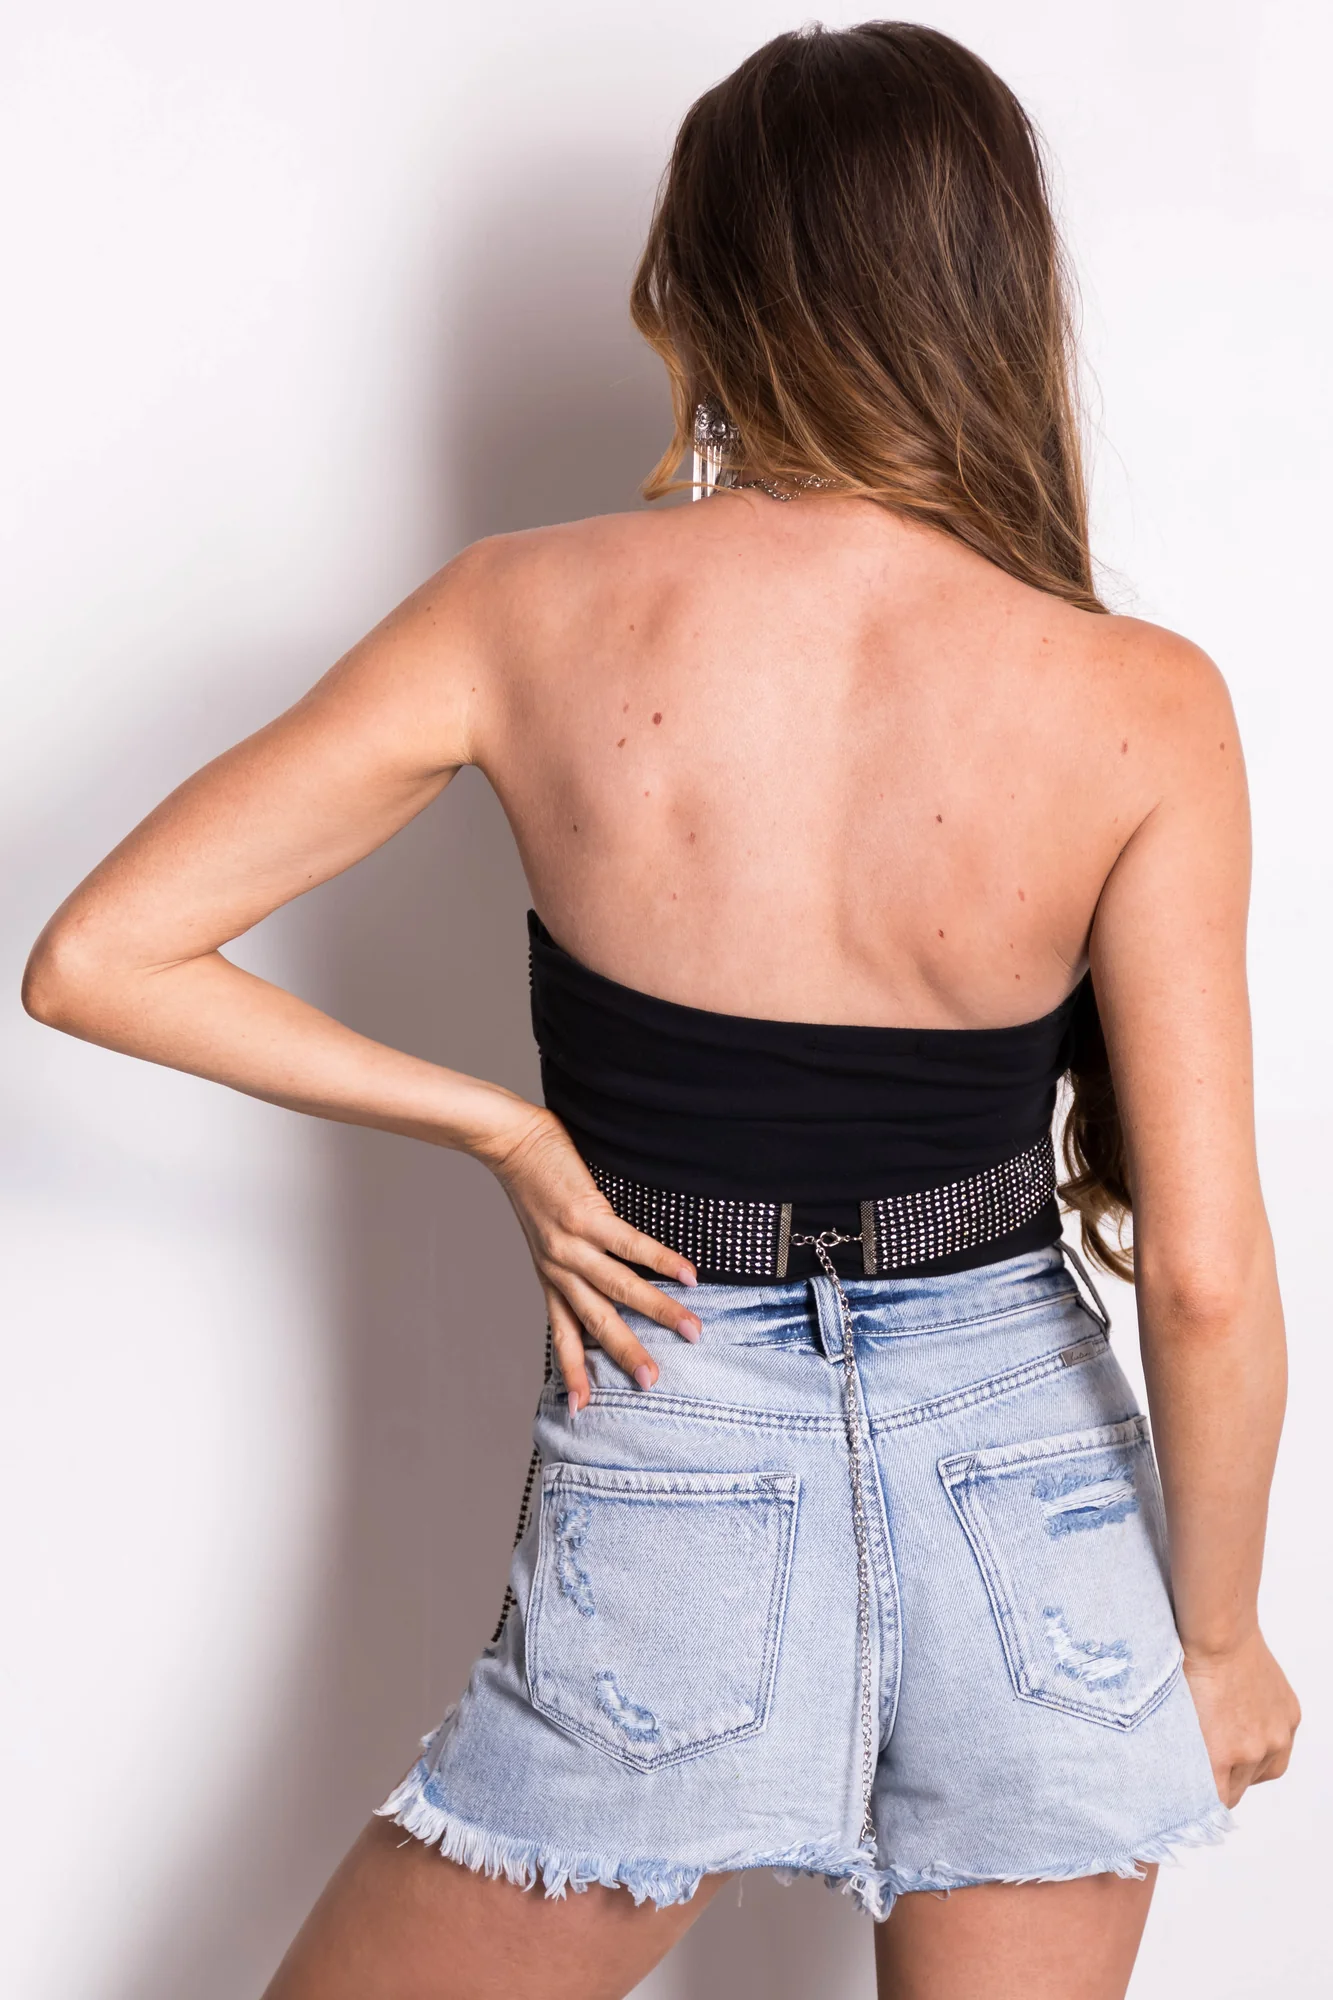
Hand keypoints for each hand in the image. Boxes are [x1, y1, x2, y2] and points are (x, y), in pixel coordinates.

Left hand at [479, 1103, 700, 1411]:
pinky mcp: (587, 1214)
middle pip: (596, 1321)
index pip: (563, 1334)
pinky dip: (662, 1260)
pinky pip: (630, 1244)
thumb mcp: (545, 1234)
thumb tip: (603, 1270)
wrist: (509, 1142)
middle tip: (654, 1382)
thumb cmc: (533, 1183)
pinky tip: (688, 1275)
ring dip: (658, 1312)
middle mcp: (559, 1267)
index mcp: (550, 1276)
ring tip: (692, 1331)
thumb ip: (571, 1258)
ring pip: (620, 1288)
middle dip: (626, 1353)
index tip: (583, 1408)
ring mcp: (572, 1243)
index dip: (573, 1371)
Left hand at [1182, 1629, 1299, 1807]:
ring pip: (1261, 1772)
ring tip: (1227, 1739)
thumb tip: (1180, 1774)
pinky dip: (1265, 1741)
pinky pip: (1279, 1746)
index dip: (1200, 1796)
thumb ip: (1185, 1754)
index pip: (1214, 1802)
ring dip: (1246, 1764)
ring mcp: (1275, 1736)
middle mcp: (1252, 1754)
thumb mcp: (1176, 1718)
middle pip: (1238, 1790)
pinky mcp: (1290, 1718)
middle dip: (1222, 1780)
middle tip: (1205, 1761)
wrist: (1218, 1633)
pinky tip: (1246, 1724)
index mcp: (1220, 1758)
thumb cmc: (1187, 1666)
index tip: (1190, 1790)